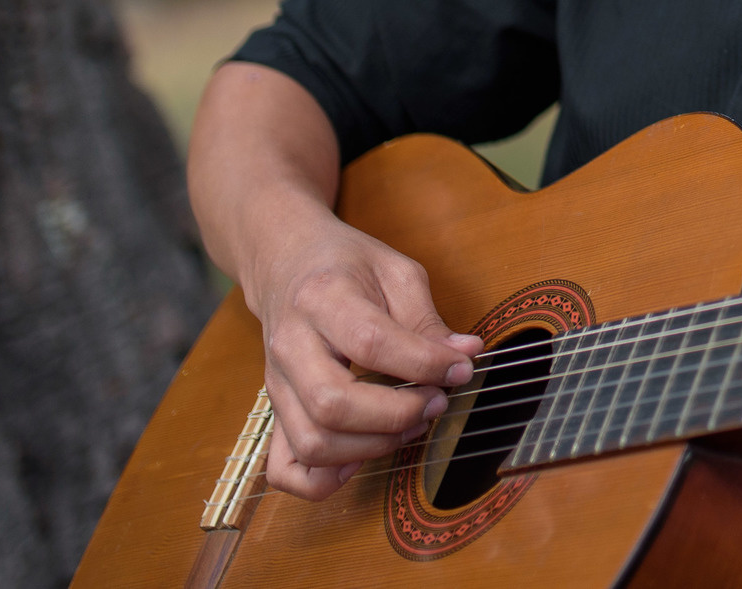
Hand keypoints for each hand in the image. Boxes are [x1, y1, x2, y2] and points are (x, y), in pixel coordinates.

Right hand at [243, 208, 483, 498]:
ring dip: (373, 446)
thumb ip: (427, 319)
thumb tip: (466, 355)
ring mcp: (276, 384)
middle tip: (436, 402)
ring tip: (412, 424)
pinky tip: (362, 457)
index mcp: (322, 299)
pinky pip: (286, 468)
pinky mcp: (275, 411)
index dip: (424, 364)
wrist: (287, 264)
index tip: (460, 369)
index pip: (371, 343)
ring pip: (313, 442)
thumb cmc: (346, 266)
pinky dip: (325, 478)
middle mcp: (290, 346)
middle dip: (398, 414)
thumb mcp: (395, 272)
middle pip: (334, 404)